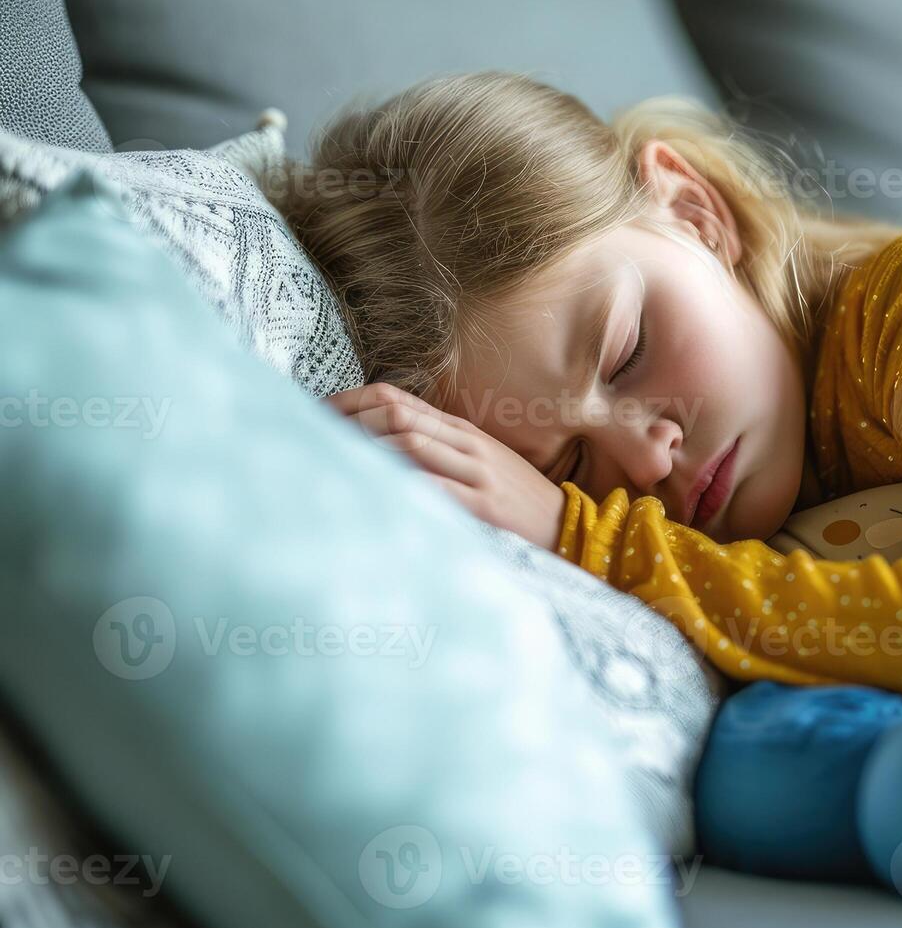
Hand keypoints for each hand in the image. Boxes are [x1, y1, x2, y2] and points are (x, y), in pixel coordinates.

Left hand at [327, 382, 566, 550]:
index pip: (396, 399)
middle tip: (303, 434)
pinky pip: (433, 489)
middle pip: (396, 415)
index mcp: (462, 430)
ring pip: (410, 444)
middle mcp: (466, 444)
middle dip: (345, 422)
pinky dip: (398, 487)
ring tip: (326, 460)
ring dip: (364, 450)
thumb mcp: (480, 462)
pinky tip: (369, 492)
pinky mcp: (485, 507)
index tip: (312, 412)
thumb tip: (378, 443)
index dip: (349, 401)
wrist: (571, 528)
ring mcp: (477, 473)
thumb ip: (437, 448)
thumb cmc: (517, 499)